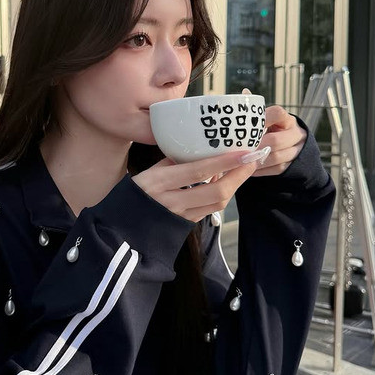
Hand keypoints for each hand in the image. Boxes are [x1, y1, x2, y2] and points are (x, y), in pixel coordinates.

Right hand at [132, 147, 269, 223]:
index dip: (224, 162)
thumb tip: (200, 147)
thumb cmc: (134, 193)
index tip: (244, 151)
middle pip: (215, 192)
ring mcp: (179, 216)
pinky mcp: (185, 225)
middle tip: (253, 159)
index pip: (198, 171)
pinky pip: (210, 209)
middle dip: (239, 175)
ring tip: (245, 168)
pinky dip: (222, 195)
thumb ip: (172, 162)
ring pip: (216, 203)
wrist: (120, 228)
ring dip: (235, 185)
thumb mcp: (148, 172)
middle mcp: (170, 201)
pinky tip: (228, 182)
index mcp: (158, 182)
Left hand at [241, 89, 306, 175]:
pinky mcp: (293, 166)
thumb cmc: (271, 130)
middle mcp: (296, 133)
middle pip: (275, 141)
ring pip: (276, 157)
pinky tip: (247, 170)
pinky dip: (261, 171)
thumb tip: (244, 93)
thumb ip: (256, 111)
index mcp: (287, 119)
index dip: (263, 119)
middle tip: (238, 150)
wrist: (290, 147)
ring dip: (257, 160)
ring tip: (239, 161)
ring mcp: (297, 150)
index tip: (247, 126)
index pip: (278, 113)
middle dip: (256, 146)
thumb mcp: (267, 120)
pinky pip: (276, 169)